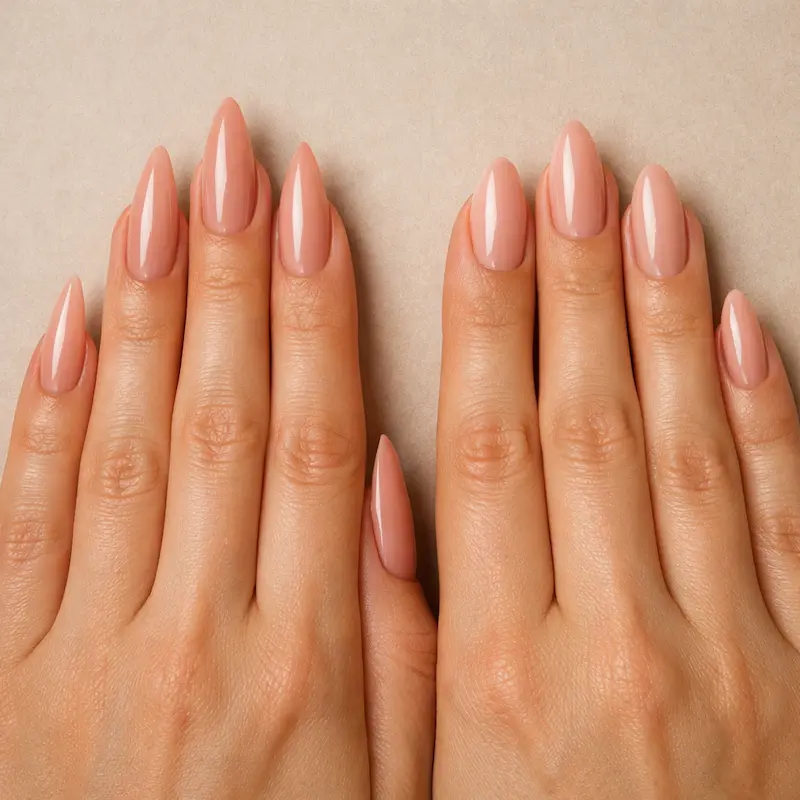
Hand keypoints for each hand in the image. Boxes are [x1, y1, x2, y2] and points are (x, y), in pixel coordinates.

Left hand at [0, 99, 434, 798]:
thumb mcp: (401, 780)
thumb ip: (402, 627)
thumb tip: (386, 479)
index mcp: (306, 662)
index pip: (317, 439)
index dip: (317, 313)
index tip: (313, 218)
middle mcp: (196, 637)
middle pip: (223, 412)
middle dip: (232, 268)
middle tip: (236, 164)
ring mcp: (88, 653)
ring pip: (127, 439)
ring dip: (148, 304)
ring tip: (163, 201)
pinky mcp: (11, 677)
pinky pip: (24, 517)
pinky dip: (48, 410)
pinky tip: (70, 323)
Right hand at [434, 122, 799, 796]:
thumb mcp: (422, 781)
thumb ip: (399, 630)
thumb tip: (383, 484)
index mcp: (507, 681)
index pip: (491, 448)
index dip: (486, 319)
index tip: (486, 223)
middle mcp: (623, 652)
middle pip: (587, 420)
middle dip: (569, 279)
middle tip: (561, 176)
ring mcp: (738, 660)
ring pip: (690, 442)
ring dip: (662, 311)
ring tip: (641, 208)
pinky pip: (795, 513)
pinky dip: (771, 409)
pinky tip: (745, 321)